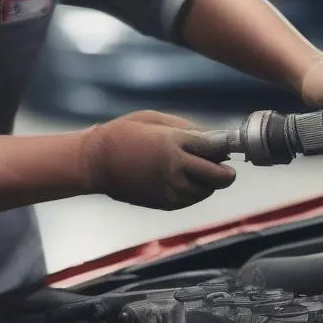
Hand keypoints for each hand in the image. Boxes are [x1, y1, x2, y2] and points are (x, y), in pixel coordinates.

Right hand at [81, 110, 235, 209]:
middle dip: (226, 171)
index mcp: (174, 144)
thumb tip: (212, 139)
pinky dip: (195, 190)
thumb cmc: (124, 134)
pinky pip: (192, 199)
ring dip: (208, 181)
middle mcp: (176, 169)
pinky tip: (182, 178)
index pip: (215, 149)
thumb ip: (187, 129)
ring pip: (208, 190)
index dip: (224, 147)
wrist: (95, 162)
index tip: (226, 145)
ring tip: (194, 168)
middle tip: (221, 163)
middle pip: (220, 177)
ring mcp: (171, 190)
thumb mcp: (156, 120)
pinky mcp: (166, 203)